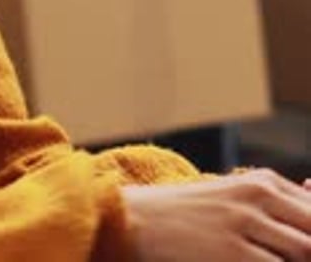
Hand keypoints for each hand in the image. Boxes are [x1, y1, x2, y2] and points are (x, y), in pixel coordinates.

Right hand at [122, 168, 310, 260]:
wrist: (143, 220)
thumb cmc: (192, 214)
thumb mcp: (237, 197)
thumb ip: (278, 205)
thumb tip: (310, 194)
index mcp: (264, 181)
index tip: (304, 247)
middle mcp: (259, 195)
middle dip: (310, 250)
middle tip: (291, 255)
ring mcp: (246, 223)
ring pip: (304, 253)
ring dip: (295, 261)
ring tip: (266, 258)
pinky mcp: (233, 254)